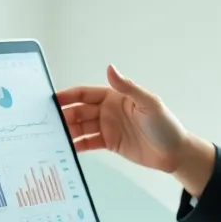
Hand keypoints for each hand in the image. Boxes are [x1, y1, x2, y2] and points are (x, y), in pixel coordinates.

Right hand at [56, 65, 215, 194]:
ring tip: (51, 137)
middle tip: (46, 122)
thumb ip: (128, 87)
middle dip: (63, 115)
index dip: (68, 96)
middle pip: (79, 111)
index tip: (51, 100)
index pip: (85, 93)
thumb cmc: (166, 126)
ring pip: (81, 128)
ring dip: (67, 131)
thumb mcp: (149, 104)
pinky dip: (76, 145)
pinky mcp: (110, 143)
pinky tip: (65, 148)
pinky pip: (88, 143)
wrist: (174, 153)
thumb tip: (110, 68)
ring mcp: (108, 127)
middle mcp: (108, 110)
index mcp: (115, 96)